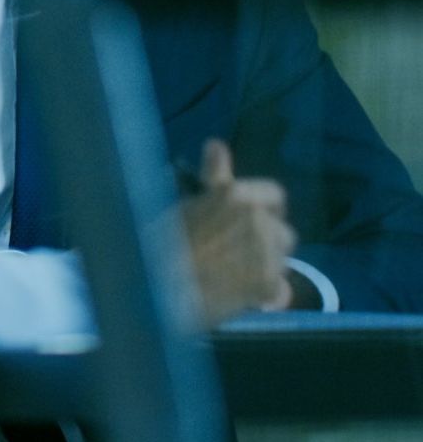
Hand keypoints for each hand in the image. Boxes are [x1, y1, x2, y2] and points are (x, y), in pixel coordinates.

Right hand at [180, 139, 295, 325]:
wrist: (159, 287)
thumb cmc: (165, 242)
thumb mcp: (189, 202)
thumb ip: (213, 177)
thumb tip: (216, 144)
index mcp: (237, 195)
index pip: (275, 195)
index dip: (264, 208)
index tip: (249, 220)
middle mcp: (258, 220)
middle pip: (282, 232)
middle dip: (266, 241)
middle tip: (238, 252)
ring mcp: (266, 253)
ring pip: (282, 260)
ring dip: (266, 266)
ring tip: (239, 276)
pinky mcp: (267, 285)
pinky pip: (279, 290)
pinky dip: (266, 295)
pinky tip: (246, 297)